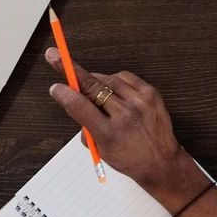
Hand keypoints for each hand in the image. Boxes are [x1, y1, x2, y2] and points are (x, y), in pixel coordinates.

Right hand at [45, 50, 208, 211]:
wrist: (162, 162)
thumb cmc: (129, 158)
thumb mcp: (101, 150)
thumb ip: (86, 127)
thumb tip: (75, 101)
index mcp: (108, 133)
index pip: (80, 107)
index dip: (64, 94)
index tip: (55, 86)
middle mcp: (124, 115)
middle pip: (92, 87)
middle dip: (71, 70)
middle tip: (55, 55)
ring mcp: (139, 102)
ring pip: (108, 80)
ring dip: (94, 80)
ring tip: (91, 87)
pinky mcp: (150, 94)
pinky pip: (125, 77)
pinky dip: (114, 80)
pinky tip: (112, 88)